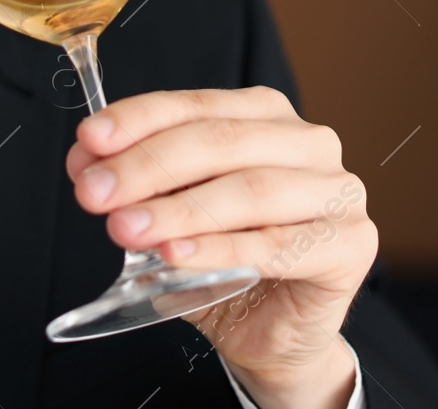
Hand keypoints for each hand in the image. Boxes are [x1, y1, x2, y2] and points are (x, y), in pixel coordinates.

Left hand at [65, 86, 375, 408]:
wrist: (272, 332)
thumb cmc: (227, 262)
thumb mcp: (173, 213)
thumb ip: (139, 184)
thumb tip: (86, 159)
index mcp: (268, 117)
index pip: (199, 104)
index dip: (140, 119)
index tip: (89, 139)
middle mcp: (310, 143)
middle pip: (222, 141)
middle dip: (149, 165)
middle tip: (95, 191)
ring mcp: (338, 191)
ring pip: (249, 190)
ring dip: (178, 209)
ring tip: (125, 228)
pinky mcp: (351, 244)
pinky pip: (274, 246)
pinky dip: (218, 249)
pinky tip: (173, 254)